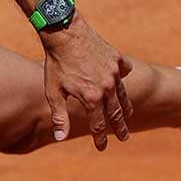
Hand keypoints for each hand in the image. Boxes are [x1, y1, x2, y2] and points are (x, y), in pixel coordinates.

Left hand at [41, 17, 132, 150]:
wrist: (65, 32)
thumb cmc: (56, 63)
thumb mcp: (53, 92)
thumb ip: (60, 116)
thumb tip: (60, 139)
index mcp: (92, 98)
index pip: (98, 124)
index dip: (99, 138)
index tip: (101, 147)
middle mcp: (107, 87)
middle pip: (115, 113)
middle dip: (120, 127)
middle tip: (124, 138)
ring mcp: (114, 72)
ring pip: (122, 94)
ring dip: (125, 107)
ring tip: (127, 115)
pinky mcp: (117, 58)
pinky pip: (124, 71)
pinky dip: (123, 77)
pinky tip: (122, 81)